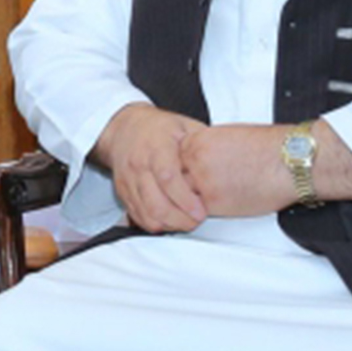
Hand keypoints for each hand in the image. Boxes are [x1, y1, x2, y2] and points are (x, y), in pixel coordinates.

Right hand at [91, 103, 207, 231]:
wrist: (125, 129)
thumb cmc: (158, 128)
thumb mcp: (185, 126)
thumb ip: (203, 144)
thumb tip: (228, 158)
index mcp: (156, 148)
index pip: (168, 178)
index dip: (185, 199)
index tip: (200, 211)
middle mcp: (139, 166)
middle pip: (155, 203)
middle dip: (178, 219)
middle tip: (196, 221)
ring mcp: (128, 181)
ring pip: (146, 213)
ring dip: (168, 224)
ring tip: (185, 224)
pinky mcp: (123, 192)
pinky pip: (137, 215)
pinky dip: (154, 223)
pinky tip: (169, 222)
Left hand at [180, 123, 295, 216]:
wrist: (293, 161)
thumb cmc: (270, 148)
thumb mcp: (229, 137)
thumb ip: (207, 147)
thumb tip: (200, 156)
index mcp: (198, 141)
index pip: (170, 158)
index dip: (174, 170)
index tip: (175, 177)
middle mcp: (195, 160)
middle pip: (169, 177)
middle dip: (173, 187)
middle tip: (172, 194)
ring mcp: (202, 182)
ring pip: (177, 196)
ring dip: (180, 202)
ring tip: (181, 207)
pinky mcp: (213, 202)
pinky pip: (192, 211)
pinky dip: (192, 214)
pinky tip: (196, 214)